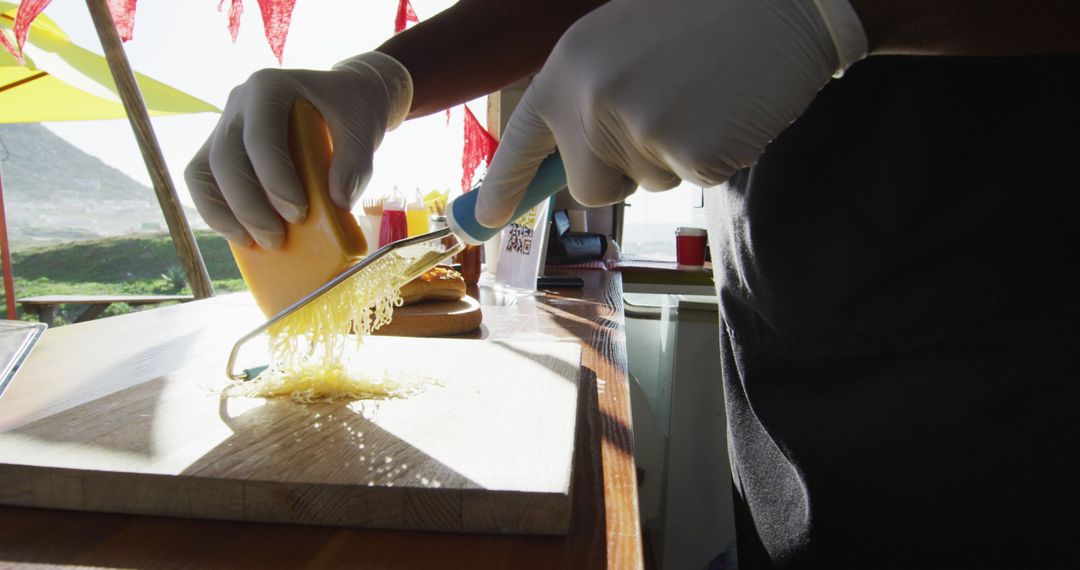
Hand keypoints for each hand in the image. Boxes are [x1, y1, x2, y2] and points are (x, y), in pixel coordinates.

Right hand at [185, 52, 412, 247]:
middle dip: (248, 205)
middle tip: (277, 239)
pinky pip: (202, 181)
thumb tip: (339, 201)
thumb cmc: (350, 111)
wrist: (342, 98)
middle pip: (225, 158)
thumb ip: (356, 162)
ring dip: (225, 213)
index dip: (274, 179)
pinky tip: (242, 236)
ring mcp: (224, 125)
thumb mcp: (364, 129)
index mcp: (269, 87)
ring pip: (203, 171)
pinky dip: (217, 211)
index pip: (260, 137)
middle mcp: (238, 103)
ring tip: (257, 243)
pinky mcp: (219, 149)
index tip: (299, 213)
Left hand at [475, 0, 866, 226]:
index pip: (524, 138)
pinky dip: (716, 155)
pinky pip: (694, 180)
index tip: (486, 219)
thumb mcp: (623, 42)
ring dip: (675, 154)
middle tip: (662, 119)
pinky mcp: (690, 154)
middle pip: (587, 185)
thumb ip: (588, 93)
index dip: (503, 183)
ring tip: (704, 93)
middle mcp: (593, 100)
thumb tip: (570, 158)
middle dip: (619, 172)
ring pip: (645, 183)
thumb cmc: (705, 17)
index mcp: (570, 65)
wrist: (782, 2)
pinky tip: (730, 109)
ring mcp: (641, 129)